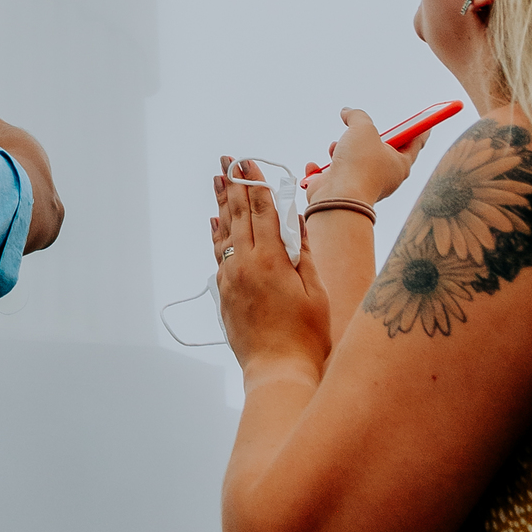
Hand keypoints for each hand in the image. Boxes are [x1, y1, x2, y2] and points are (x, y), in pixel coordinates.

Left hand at [213, 158, 331, 379]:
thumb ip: (303, 254)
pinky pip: (218, 254)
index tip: (249, 162)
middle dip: (233, 184)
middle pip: (237, 215)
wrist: (277, 371)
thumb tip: (296, 222)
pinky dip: (217, 234)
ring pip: (224, 232)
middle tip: (227, 160)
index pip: (261, 210)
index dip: (255, 184)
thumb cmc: (306, 336)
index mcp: (271, 260)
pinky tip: (215, 222)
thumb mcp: (315, 292)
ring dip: (221, 204)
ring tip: (216, 180)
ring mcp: (231, 278)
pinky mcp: (225, 293)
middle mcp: (245, 264)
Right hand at [303, 108, 428, 208]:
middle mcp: (384, 177)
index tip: (425, 122)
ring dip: (340, 149)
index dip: (418, 129)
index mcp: (400, 164)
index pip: (415, 142)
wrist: (338, 198)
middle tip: (361, 129)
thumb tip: (347, 112)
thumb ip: (357, 116)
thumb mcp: (363, 129)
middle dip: (365, 137)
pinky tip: (317, 167)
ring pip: (353, 160)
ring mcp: (362, 185)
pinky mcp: (342, 191)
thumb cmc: (358, 165)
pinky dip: (321, 169)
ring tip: (335, 148)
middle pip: (380, 150)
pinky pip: (331, 175)